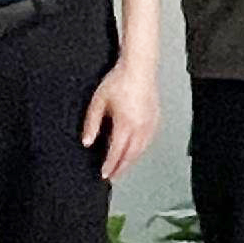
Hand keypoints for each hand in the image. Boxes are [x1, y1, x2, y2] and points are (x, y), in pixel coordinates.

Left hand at [80, 57, 161, 181]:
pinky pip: (148, 141)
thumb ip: (92, 124)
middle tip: (113, 176)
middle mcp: (140, 126)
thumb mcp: (98, 102)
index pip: (117, 152)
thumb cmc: (119, 80)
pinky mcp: (156, 119)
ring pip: (141, 150)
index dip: (110, 165)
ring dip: (131, 161)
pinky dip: (140, 150)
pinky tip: (135, 151)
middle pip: (131, 155)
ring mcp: (150, 124)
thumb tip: (87, 141)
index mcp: (126, 123)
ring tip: (122, 167)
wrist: (139, 67)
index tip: (104, 173)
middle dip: (121, 168)